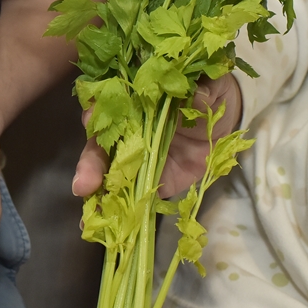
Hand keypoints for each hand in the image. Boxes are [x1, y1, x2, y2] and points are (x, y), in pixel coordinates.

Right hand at [72, 75, 242, 198]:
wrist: (223, 126)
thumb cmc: (210, 97)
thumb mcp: (213, 86)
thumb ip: (205, 87)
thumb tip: (198, 94)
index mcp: (136, 99)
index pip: (109, 102)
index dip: (98, 109)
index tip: (92, 117)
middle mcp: (125, 127)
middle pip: (99, 142)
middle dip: (90, 162)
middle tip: (85, 183)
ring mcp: (131, 155)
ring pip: (104, 169)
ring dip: (91, 185)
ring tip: (87, 203)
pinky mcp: (143, 179)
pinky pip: (123, 193)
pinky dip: (107, 207)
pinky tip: (93, 221)